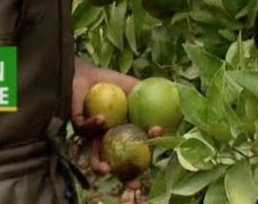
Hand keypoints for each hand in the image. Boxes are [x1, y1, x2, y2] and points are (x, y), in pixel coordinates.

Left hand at [71, 60, 162, 197]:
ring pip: (96, 156)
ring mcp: (93, 135)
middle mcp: (109, 139)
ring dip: (100, 165)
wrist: (86, 71)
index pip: (139, 150)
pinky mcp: (79, 126)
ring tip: (107, 168)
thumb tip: (178, 96)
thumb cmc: (110, 81)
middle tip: (133, 185)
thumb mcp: (134, 87)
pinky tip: (102, 118)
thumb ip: (151, 95)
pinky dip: (95, 124)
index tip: (154, 151)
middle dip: (126, 177)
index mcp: (125, 132)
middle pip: (119, 163)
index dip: (147, 156)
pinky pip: (86, 130)